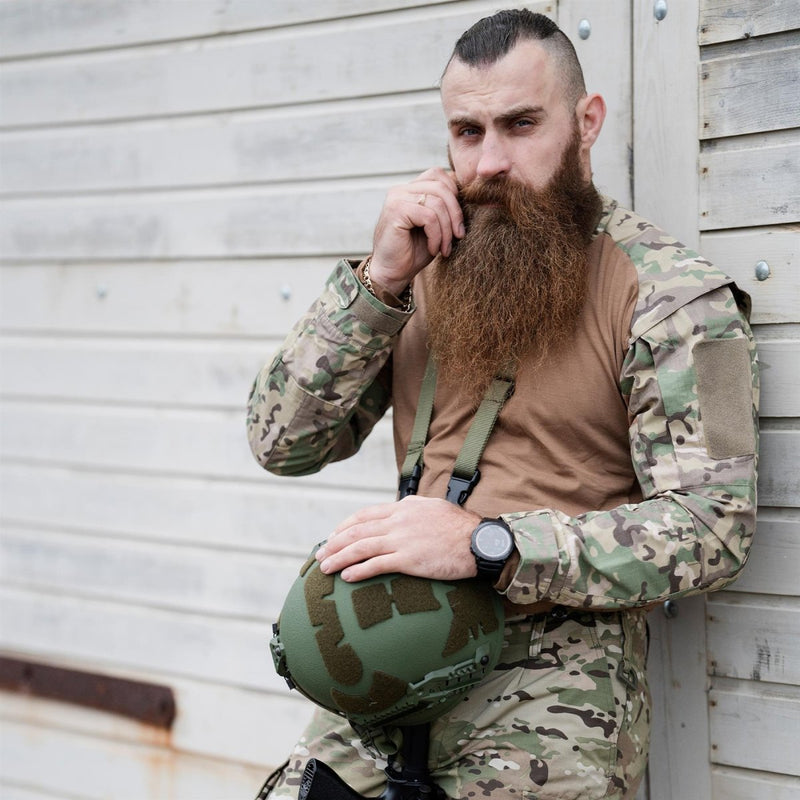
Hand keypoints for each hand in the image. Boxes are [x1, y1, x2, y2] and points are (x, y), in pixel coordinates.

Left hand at [316, 496, 480, 582]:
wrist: (478, 541)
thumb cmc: (460, 528)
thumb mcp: (432, 508)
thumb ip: (412, 509)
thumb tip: (400, 509)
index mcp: (403, 508)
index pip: (365, 515)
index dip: (345, 526)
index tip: (332, 536)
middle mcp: (398, 521)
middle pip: (357, 531)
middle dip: (334, 543)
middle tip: (320, 555)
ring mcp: (402, 540)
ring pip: (361, 547)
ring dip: (339, 558)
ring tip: (325, 568)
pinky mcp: (409, 560)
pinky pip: (376, 565)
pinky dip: (358, 570)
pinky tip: (347, 577)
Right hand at [369, 167, 464, 295]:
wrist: (391, 274)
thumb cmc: (414, 253)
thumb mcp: (436, 227)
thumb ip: (446, 209)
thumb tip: (472, 197)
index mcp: (411, 189)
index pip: (440, 175)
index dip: (455, 196)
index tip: (459, 224)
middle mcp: (402, 189)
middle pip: (442, 187)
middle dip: (456, 214)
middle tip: (459, 237)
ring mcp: (397, 198)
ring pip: (438, 202)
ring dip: (447, 229)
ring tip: (444, 248)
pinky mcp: (396, 211)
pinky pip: (429, 217)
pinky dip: (436, 236)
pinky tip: (433, 249)